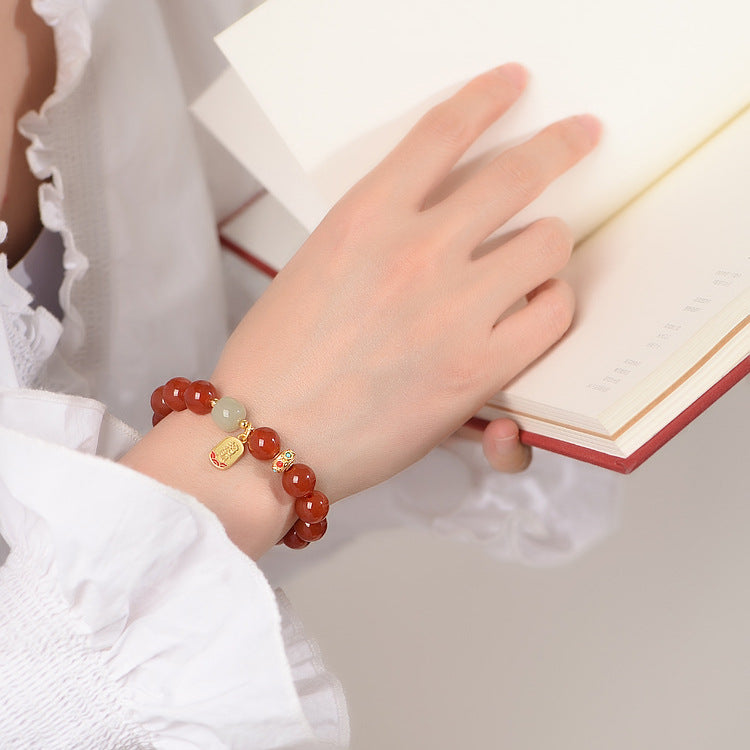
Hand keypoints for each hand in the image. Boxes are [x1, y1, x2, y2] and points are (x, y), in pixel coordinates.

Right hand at [213, 63, 600, 501]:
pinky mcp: (478, 368)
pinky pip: (552, 314)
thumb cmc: (275, 362)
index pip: (443, 131)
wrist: (265, 440)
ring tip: (538, 254)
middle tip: (581, 135)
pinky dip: (551, 304)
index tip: (513, 83)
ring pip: (548, 242)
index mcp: (365, 217)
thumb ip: (377, 236)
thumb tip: (435, 223)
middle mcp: (416, 252)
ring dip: (549, 241)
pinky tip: (535, 307)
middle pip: (518, 173)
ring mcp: (453, 309)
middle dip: (561, 144)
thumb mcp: (315, 269)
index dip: (487, 97)